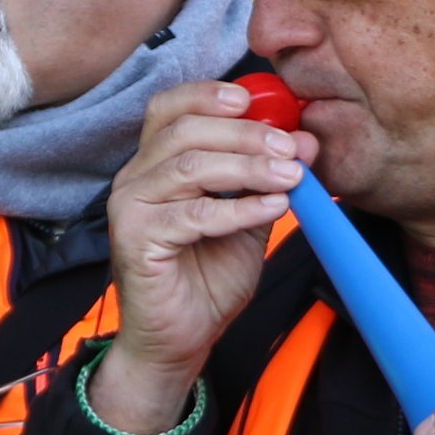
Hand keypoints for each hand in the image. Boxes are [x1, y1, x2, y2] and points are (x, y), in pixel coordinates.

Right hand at [95, 82, 302, 433]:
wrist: (181, 339)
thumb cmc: (208, 278)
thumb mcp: (246, 219)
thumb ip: (265, 180)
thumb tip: (303, 141)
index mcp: (154, 164)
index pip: (171, 107)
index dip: (211, 95)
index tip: (257, 99)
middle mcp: (135, 178)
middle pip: (185, 130)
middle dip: (245, 134)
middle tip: (291, 148)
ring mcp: (130, 207)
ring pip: (189, 165)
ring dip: (248, 167)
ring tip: (290, 177)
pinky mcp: (136, 239)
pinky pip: (193, 213)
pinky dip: (239, 208)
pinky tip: (274, 208)